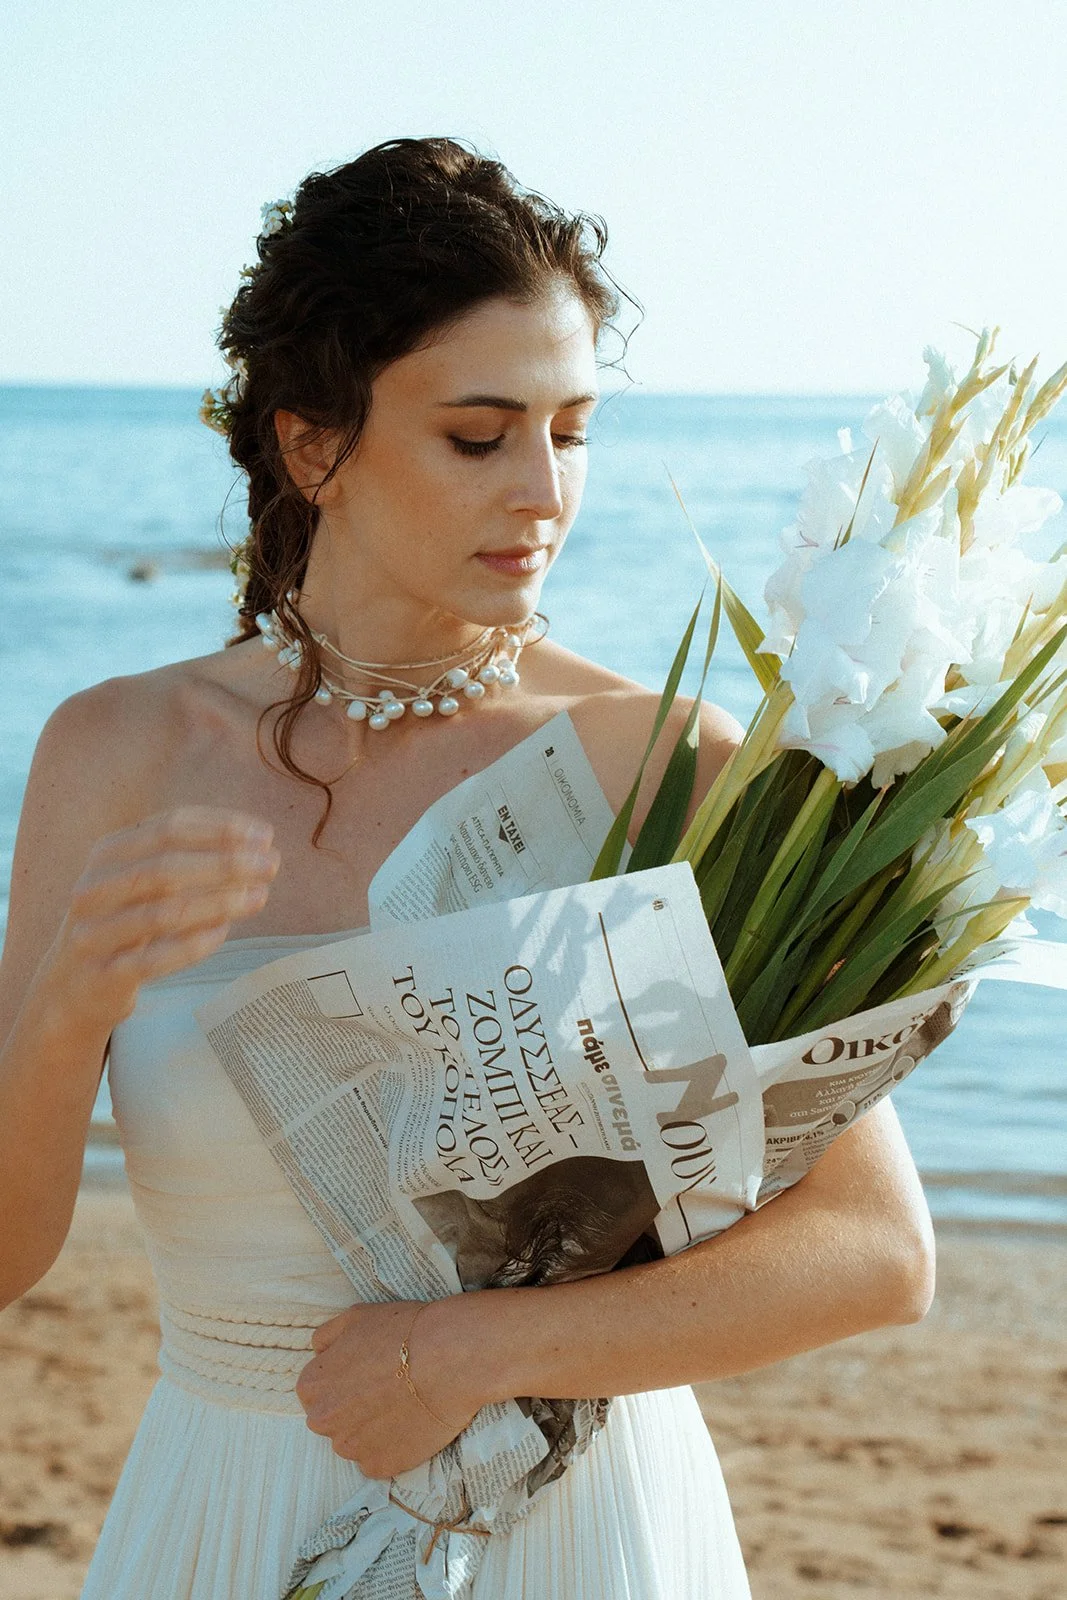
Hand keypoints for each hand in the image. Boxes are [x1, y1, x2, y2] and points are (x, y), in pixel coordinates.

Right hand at [41, 804, 280, 1032]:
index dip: (220, 828)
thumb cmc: (125, 922)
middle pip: (165, 866)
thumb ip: (190, 857)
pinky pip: (154, 959)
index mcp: (107, 854)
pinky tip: (225, 932)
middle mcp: (93, 889)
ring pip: (162, 913)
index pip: (168, 827)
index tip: (266, 835)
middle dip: (225, 863)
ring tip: (261, 896)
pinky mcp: (103, 976)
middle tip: (271, 865)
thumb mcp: (145, 881)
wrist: (74, 987)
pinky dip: (194, 944)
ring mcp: (93, 933)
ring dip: (218, 903)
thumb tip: (258, 841)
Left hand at [295, 1298, 483, 1478]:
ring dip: (371, 1430)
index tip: (365, 1372)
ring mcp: (350, 1448)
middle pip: (332, 1418)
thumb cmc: (402, 1332)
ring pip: (354, 1442)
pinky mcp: (380, 1466)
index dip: (342, 1379)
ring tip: (401, 1406)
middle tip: (384, 1390)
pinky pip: (378, 1460)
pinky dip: (391, 1448)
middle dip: (352, 1408)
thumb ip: (326, 1338)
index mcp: (311, 1386)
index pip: (316, 1390)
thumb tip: (319, 1353)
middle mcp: (322, 1422)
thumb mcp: (354, 1316)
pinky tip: (409, 1425)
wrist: (448, 1357)